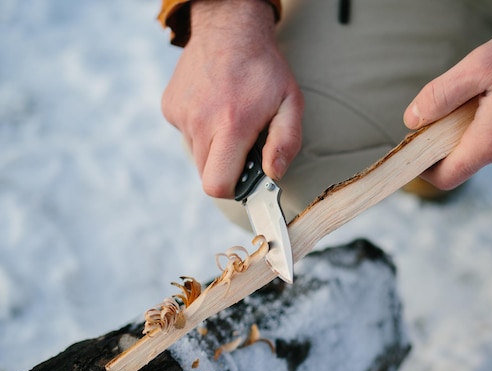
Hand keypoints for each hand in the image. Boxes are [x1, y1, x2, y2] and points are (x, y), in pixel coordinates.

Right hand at [162, 0, 303, 197]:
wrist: (229, 29)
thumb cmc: (265, 69)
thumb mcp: (290, 103)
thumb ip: (286, 142)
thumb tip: (273, 174)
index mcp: (231, 125)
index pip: (217, 185)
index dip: (233, 189)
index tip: (246, 178)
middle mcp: (200, 122)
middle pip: (207, 174)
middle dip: (227, 168)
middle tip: (244, 145)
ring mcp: (181, 115)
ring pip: (197, 155)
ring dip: (214, 148)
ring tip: (229, 120)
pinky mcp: (170, 107)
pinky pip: (186, 135)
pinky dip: (201, 130)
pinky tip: (214, 107)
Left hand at [403, 11, 491, 189]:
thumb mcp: (482, 65)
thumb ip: (441, 95)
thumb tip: (412, 120)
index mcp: (491, 142)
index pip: (444, 176)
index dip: (419, 168)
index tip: (406, 149)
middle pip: (457, 158)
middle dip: (440, 136)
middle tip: (444, 101)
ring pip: (475, 145)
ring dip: (463, 124)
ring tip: (479, 89)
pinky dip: (482, 119)